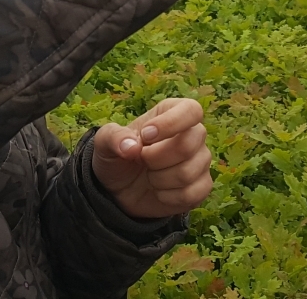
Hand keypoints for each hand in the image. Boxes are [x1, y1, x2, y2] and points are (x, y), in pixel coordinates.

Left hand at [91, 97, 212, 218]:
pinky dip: (169, 197)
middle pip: (188, 144)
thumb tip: (131, 146)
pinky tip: (159, 192)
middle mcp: (193, 134)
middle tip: (142, 160)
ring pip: (188, 172)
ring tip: (150, 176)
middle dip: (156, 158)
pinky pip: (192, 194)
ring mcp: (200, 161)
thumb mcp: (105, 142)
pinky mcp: (201, 187)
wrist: (120, 189)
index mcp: (173, 112)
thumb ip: (113, 137)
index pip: (191, 110)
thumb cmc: (118, 156)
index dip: (171, 123)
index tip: (146, 136)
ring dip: (160, 179)